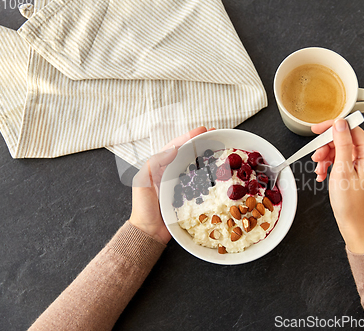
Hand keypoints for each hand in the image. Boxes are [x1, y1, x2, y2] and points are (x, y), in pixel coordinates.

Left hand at [129, 127, 211, 243]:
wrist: (149, 232)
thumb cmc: (143, 208)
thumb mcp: (142, 182)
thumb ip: (154, 163)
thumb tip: (173, 149)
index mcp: (160, 167)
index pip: (176, 146)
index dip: (189, 137)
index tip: (202, 130)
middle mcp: (172, 173)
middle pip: (189, 154)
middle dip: (202, 143)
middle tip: (216, 135)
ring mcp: (182, 185)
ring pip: (197, 167)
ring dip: (209, 158)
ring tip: (221, 149)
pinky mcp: (190, 198)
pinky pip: (202, 185)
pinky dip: (211, 177)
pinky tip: (221, 174)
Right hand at [311, 119, 363, 253]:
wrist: (353, 222)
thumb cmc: (351, 203)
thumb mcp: (342, 171)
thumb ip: (342, 144)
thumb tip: (340, 124)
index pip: (350, 128)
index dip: (331, 128)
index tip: (317, 131)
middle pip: (343, 138)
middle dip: (326, 147)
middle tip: (316, 158)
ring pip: (339, 148)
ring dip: (326, 157)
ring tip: (320, 170)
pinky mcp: (357, 167)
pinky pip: (340, 157)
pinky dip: (329, 164)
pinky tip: (323, 174)